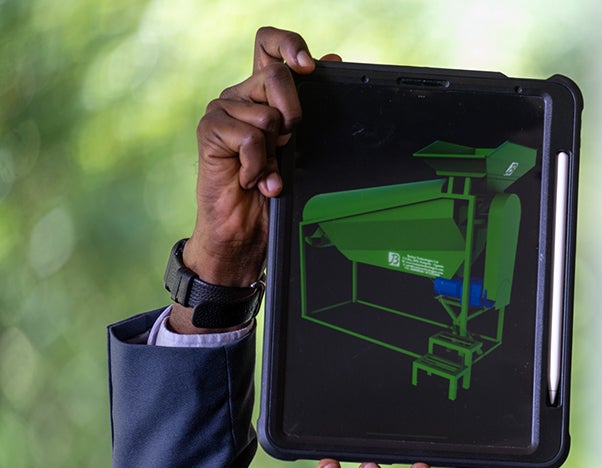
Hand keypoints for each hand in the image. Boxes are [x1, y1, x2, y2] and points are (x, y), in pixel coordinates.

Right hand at [171, 26, 339, 332]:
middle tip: (290, 146)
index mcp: (264, 94)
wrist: (244, 234)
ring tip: (267, 172)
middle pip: (276, 76)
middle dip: (295, 115)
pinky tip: (252, 180)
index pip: (270, 45)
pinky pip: (249, 136)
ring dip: (276, 151)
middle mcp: (241, 97)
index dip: (290, 45)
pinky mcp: (210, 131)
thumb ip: (313, 107)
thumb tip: (335, 60)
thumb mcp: (302, 150)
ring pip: (266, 113)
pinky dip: (258, 164)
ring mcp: (223, 112)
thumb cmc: (276, 195)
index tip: (311, 67)